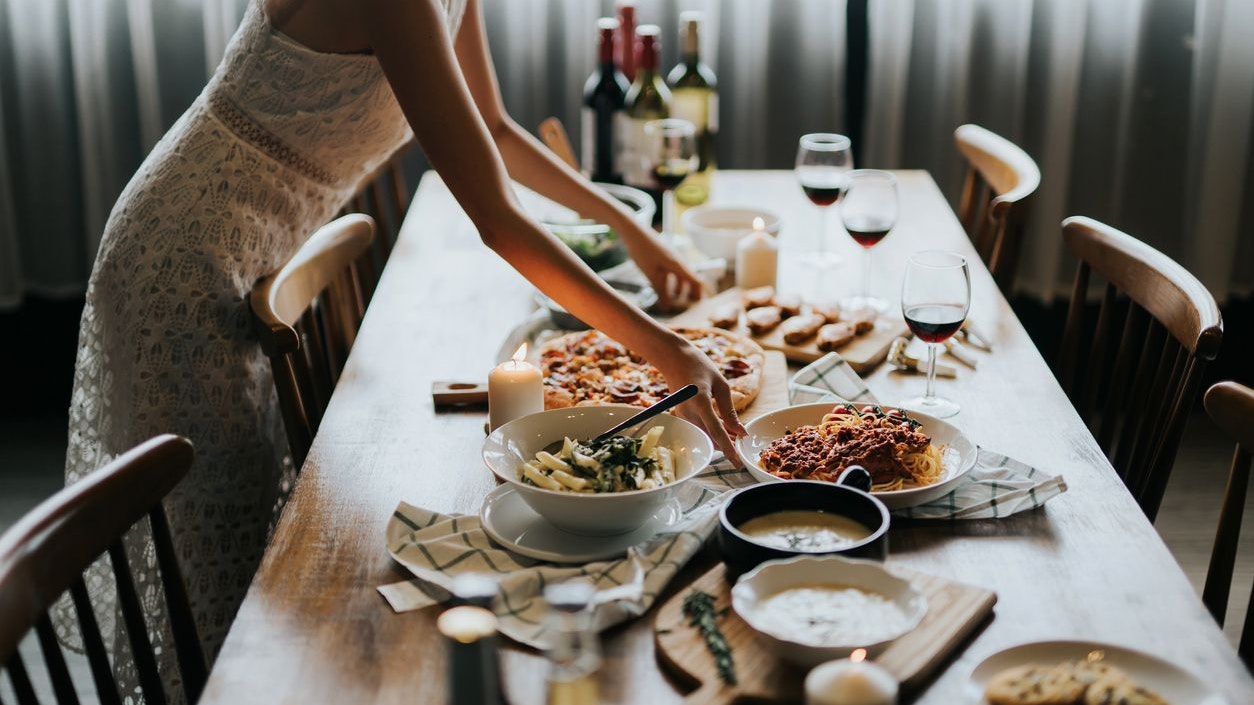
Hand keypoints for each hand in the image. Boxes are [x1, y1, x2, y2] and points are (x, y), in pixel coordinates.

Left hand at [617, 221, 705, 312]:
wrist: (633, 231)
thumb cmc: (642, 250)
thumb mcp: (651, 274)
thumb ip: (660, 291)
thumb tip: (667, 308)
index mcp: (679, 266)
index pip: (698, 282)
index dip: (702, 295)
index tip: (701, 307)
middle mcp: (679, 262)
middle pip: (691, 281)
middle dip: (690, 295)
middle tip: (684, 308)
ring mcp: (672, 259)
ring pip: (680, 278)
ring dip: (678, 290)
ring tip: (670, 302)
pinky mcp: (664, 258)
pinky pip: (672, 273)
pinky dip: (670, 283)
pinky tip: (660, 290)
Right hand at [647, 334, 747, 465]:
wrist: (673, 358)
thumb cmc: (700, 366)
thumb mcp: (721, 385)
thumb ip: (729, 411)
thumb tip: (740, 431)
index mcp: (700, 401)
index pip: (716, 431)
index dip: (728, 448)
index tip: (738, 461)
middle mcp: (688, 411)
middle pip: (709, 437)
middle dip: (727, 445)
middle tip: (742, 445)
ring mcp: (682, 414)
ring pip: (704, 435)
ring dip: (719, 439)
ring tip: (736, 436)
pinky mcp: (681, 415)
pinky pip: (698, 429)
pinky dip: (711, 432)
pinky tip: (724, 428)